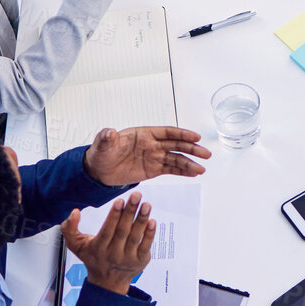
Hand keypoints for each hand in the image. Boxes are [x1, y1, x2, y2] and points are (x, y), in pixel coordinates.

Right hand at [61, 193, 155, 295]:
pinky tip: (152, 221)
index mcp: (98, 248)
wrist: (107, 283)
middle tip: (136, 196)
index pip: (107, 230)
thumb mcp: (76, 246)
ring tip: (146, 205)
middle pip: (123, 230)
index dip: (114, 215)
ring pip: (135, 236)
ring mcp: (128, 258)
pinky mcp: (140, 260)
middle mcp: (113, 253)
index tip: (120, 201)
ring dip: (141, 219)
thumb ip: (69, 228)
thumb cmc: (93, 259)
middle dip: (130, 212)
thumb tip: (74, 212)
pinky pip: (146, 245)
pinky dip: (149, 233)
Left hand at [83, 125, 210, 185]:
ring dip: (190, 164)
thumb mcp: (102, 145)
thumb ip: (107, 138)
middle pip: (176, 146)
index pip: (167, 132)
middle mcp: (152, 145)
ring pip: (176, 159)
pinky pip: (171, 170)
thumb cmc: (101, 154)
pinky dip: (182, 172)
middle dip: (192, 149)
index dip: (182, 134)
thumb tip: (109, 132)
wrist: (98, 171)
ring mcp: (154, 157)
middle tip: (206, 154)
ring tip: (201, 169)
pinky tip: (193, 174)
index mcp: (143, 134)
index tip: (195, 137)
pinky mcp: (153, 170)